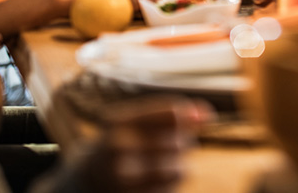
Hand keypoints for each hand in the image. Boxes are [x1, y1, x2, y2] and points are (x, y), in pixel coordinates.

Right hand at [81, 96, 213, 192]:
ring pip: (179, 169)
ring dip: (179, 165)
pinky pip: (170, 190)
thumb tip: (208, 115)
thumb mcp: (138, 121)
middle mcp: (117, 148)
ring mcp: (122, 178)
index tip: (199, 119)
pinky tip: (157, 180)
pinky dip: (170, 184)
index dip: (191, 116)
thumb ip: (173, 114)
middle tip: (173, 144)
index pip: (172, 113)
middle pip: (179, 142)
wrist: (90, 178)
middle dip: (184, 142)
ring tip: (164, 163)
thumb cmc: (124, 142)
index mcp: (118, 121)